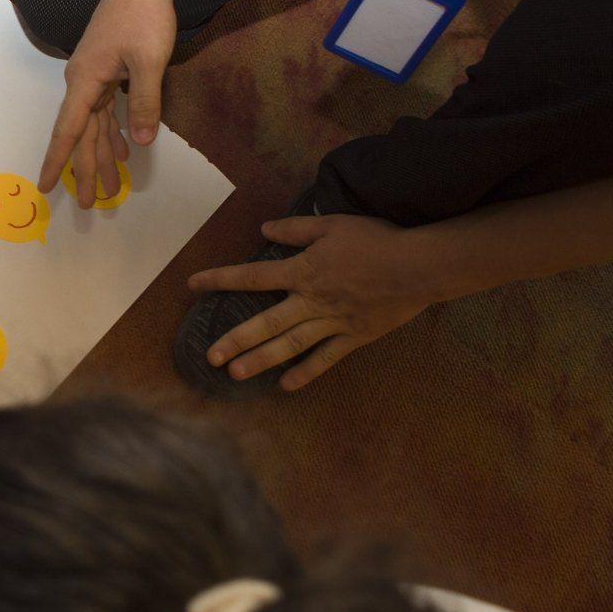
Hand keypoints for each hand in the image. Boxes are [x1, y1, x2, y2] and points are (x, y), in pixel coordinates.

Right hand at [38, 0, 175, 199]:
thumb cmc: (143, 16)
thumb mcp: (149, 61)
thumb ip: (144, 102)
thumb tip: (140, 140)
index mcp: (86, 82)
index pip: (68, 131)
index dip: (58, 162)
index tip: (46, 187)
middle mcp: (84, 82)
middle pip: (81, 134)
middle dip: (86, 169)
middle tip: (89, 203)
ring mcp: (95, 76)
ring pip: (95, 124)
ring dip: (102, 153)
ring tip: (111, 184)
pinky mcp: (108, 69)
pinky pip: (106, 109)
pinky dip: (113, 130)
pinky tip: (124, 146)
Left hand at [188, 214, 441, 390]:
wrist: (420, 266)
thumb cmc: (376, 240)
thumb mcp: (332, 225)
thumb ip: (295, 229)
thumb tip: (263, 229)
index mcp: (303, 271)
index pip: (252, 277)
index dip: (220, 280)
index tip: (193, 285)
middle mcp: (311, 301)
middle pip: (266, 322)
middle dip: (235, 339)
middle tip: (210, 357)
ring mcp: (333, 322)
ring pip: (290, 345)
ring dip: (261, 360)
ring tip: (235, 375)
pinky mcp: (354, 336)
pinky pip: (325, 358)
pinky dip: (305, 372)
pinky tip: (285, 386)